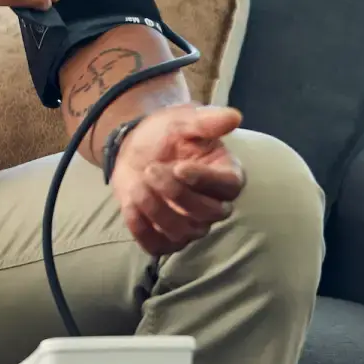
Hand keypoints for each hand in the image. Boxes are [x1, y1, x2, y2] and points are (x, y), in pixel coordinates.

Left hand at [110, 105, 246, 255]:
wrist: (135, 148)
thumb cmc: (166, 134)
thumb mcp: (182, 120)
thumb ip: (205, 121)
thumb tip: (234, 116)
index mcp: (225, 174)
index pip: (229, 186)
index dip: (205, 180)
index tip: (179, 167)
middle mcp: (213, 205)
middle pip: (208, 213)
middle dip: (175, 193)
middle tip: (150, 169)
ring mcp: (190, 225)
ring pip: (183, 232)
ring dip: (155, 209)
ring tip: (136, 183)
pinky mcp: (165, 237)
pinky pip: (158, 247)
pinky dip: (141, 229)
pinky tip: (129, 205)